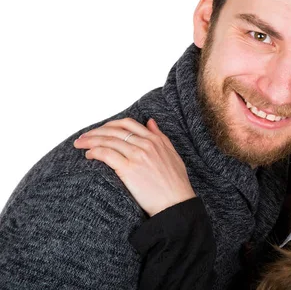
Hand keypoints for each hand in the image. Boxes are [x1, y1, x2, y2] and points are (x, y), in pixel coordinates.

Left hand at [74, 118, 195, 216]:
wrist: (176, 203)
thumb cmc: (176, 183)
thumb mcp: (172, 154)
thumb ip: (160, 136)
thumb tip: (150, 122)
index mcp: (156, 140)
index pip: (128, 124)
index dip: (110, 125)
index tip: (100, 130)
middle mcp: (146, 144)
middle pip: (114, 131)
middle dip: (96, 132)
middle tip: (83, 137)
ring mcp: (137, 155)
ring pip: (108, 141)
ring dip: (90, 141)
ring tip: (80, 145)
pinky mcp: (129, 169)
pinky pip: (107, 154)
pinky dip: (95, 152)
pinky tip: (89, 155)